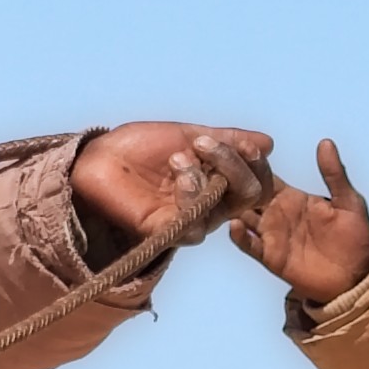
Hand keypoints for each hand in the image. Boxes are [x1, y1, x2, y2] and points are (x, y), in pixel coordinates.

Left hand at [72, 125, 275, 256]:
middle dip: (236, 164)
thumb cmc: (140, 147)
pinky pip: (198, 223)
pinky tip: (178, 172)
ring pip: (228, 206)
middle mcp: (211, 206)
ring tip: (177, 157)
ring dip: (207, 172)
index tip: (244, 143)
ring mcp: (192, 221)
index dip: (257, 163)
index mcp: (218, 182)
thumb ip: (227, 140)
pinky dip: (193, 192)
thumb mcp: (190, 135)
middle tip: (205, 142)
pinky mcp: (170, 233)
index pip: (257, 180)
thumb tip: (268, 143)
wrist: (100, 158)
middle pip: (250, 195)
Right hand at [228, 138, 368, 307]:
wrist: (356, 276)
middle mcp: (275, 213)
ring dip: (228, 206)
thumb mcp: (348, 201)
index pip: (264, 175)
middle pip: (245, 193)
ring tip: (215, 192)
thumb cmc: (355, 237)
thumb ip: (334, 173)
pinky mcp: (270, 256)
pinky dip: (240, 236)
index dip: (251, 161)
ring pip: (240, 216)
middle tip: (214, 163)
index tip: (238, 145)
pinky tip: (234, 226)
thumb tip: (325, 142)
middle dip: (231, 179)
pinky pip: (249, 244)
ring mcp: (270, 234)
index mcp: (290, 196)